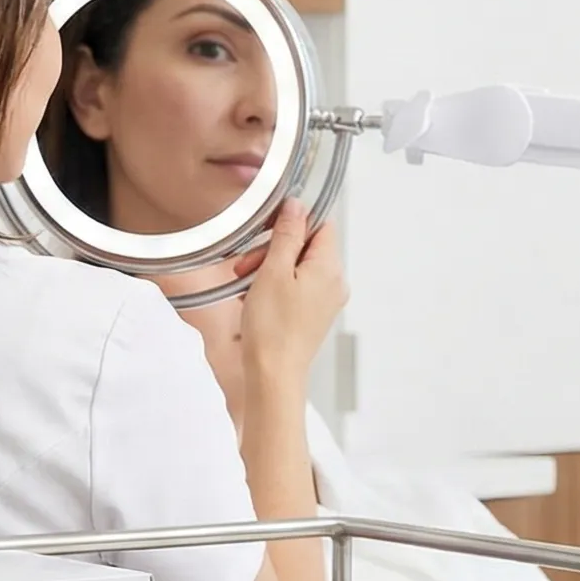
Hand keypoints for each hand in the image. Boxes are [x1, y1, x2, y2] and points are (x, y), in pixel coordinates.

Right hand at [234, 201, 345, 384]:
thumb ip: (287, 235)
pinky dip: (273, 287)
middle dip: (273, 250)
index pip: (321, 225)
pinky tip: (252, 298)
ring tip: (245, 284)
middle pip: (306, 247)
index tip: (268, 228)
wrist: (273, 374)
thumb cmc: (272, 328)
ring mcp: (325, 301)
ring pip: (297, 268)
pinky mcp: (313, 315)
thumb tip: (296, 206)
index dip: (293, 222)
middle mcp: (334, 284)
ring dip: (268, 269)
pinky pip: (295, 288)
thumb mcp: (274, 271)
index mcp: (330, 268)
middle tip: (246, 264)